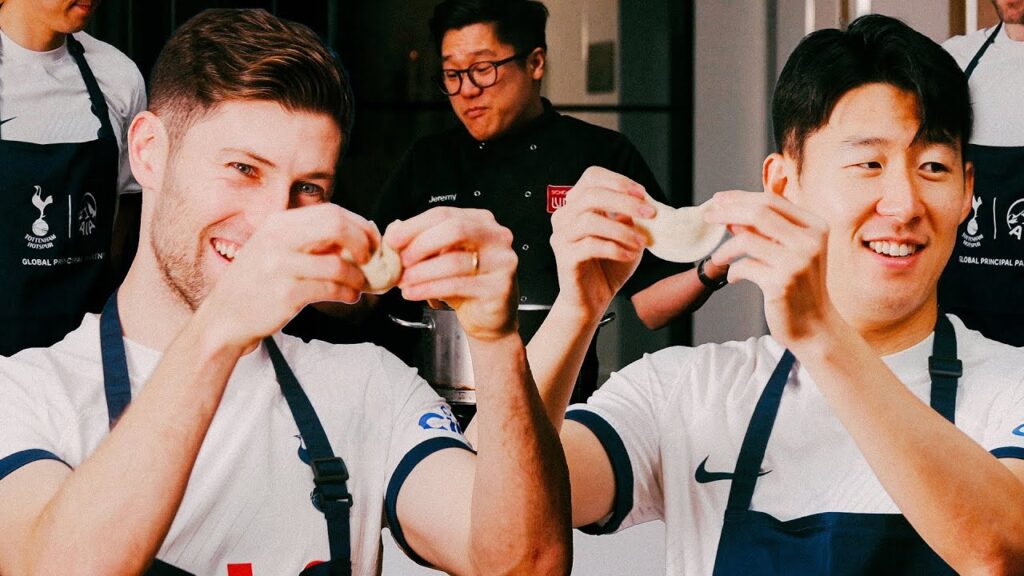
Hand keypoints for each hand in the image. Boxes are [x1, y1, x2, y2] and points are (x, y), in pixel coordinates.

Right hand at [198, 203, 377, 349]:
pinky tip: (349, 297)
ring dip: (358, 277)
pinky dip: (348, 293)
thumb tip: (358, 236)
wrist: (225, 317)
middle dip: (363, 242)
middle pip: (337, 226)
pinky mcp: (286, 294)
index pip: (330, 212)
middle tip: (372, 259)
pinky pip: (331, 289)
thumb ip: (310, 240)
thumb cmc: (257, 285)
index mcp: (278, 224)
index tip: (372, 240)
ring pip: (338, 264)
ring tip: (360, 285)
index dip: (359, 225)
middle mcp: (278, 239)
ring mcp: (280, 266)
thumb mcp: (276, 250)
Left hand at [383, 207, 517, 341]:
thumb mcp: (444, 259)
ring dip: (421, 272)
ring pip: (454, 260)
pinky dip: (429, 289)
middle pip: (454, 229)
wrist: (489, 319)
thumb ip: (424, 244)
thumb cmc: (466, 286)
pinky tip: (413, 293)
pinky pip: (456, 285)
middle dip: (421, 244)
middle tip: (401, 260)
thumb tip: (394, 234)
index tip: (392, 239)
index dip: (414, 226)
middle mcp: (496, 237)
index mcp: (481, 222)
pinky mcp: (499, 287)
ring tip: (403, 281)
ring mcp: (501, 261)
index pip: (444, 214)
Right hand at [549, 166, 652, 319]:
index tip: (643, 193)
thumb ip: (630, 216)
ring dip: (622, 230)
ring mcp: (561, 237)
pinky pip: (590, 246)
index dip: (619, 181)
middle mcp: (565, 217)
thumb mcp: (626, 235)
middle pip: (591, 195)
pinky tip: (629, 255)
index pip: (592, 177)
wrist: (592, 299)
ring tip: (640, 242)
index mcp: (578, 205)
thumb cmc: (607, 267)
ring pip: (590, 220)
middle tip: (650, 213)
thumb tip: (643, 200)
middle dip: (625, 201)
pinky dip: (615, 248)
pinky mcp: (564, 257)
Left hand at [705, 190, 841, 347]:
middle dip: (727, 212)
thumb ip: (764, 233)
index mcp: (816, 226)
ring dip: (725, 248)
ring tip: (717, 258)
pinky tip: (733, 278)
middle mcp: (810, 241)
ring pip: (747, 240)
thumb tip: (730, 215)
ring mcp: (797, 262)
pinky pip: (744, 267)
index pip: (772, 200)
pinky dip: (733, 271)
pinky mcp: (782, 283)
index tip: (718, 200)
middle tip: (708, 217)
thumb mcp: (788, 253)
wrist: (815, 327)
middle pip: (759, 212)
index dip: (741, 197)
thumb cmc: (800, 288)